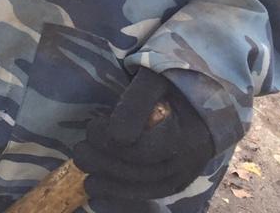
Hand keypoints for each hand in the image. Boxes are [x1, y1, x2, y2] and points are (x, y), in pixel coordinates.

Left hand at [74, 68, 216, 200]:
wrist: (201, 96)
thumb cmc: (172, 81)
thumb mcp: (155, 78)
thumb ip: (137, 102)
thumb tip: (116, 135)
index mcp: (185, 134)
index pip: (142, 149)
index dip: (110, 142)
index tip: (92, 127)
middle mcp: (187, 161)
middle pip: (140, 172)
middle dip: (104, 163)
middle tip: (79, 152)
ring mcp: (183, 176)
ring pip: (144, 190)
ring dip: (110, 187)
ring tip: (86, 178)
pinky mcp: (176, 184)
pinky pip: (149, 200)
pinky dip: (121, 204)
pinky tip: (97, 202)